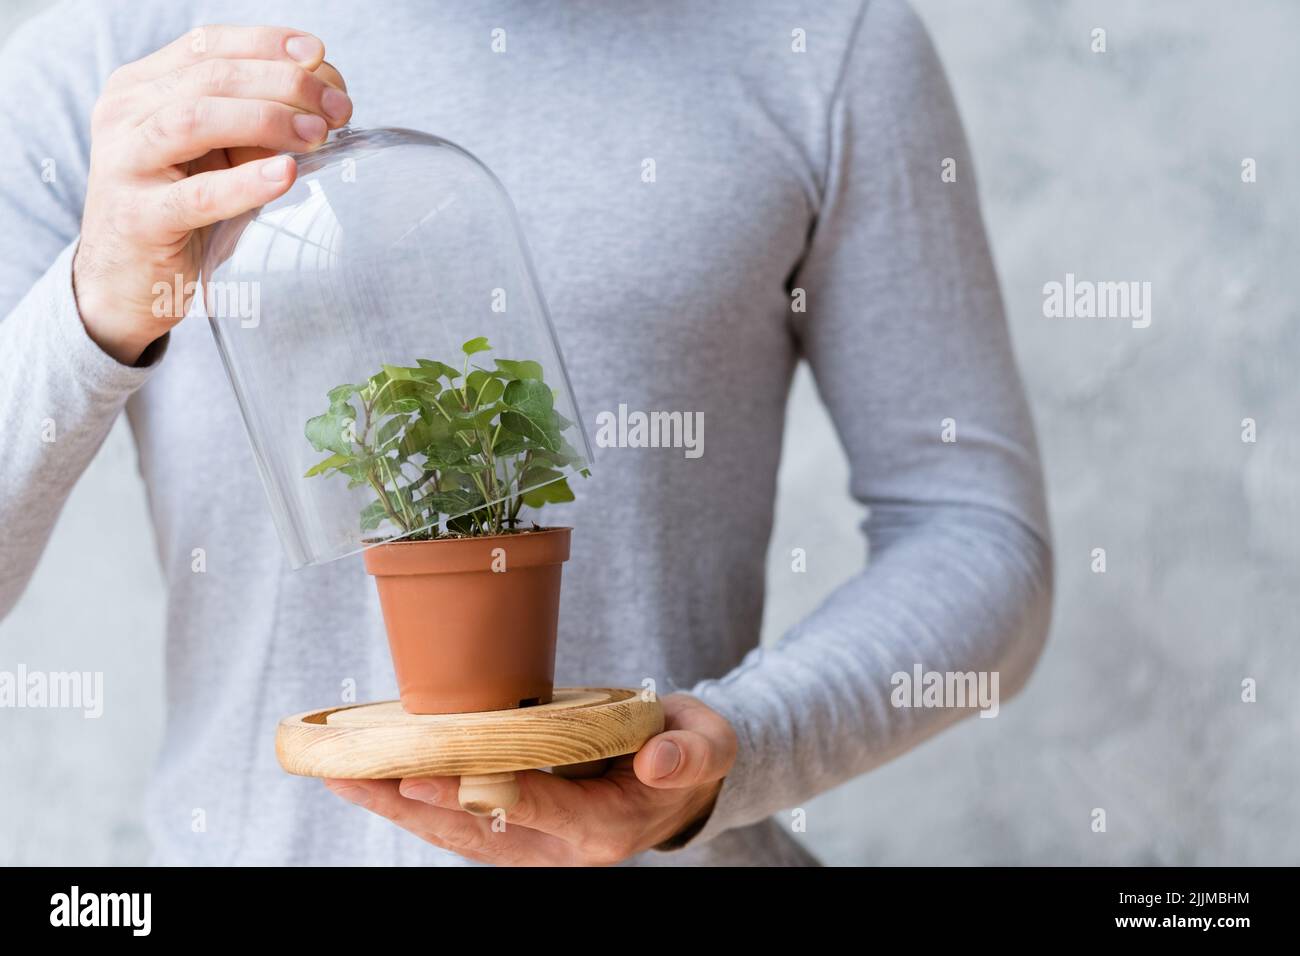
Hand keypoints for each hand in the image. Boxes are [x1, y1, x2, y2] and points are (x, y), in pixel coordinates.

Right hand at [73, 25, 352, 364]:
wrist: (125, 282)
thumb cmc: (183, 212)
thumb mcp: (216, 156)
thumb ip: (254, 122)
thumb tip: (325, 97)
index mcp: (140, 87)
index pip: (206, 45)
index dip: (266, 44)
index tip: (319, 55)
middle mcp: (124, 115)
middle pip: (210, 77)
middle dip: (283, 84)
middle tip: (337, 107)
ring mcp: (125, 164)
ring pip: (195, 119)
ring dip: (266, 120)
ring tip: (317, 135)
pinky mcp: (138, 218)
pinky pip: (196, 195)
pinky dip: (245, 183)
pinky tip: (285, 175)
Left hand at [324, 693, 737, 865]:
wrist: (683, 778)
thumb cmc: (691, 753)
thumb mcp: (708, 745)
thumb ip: (690, 752)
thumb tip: (657, 761)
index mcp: (604, 828)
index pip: (532, 810)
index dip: (475, 793)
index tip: (423, 774)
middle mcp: (561, 847)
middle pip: (473, 831)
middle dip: (409, 804)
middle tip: (350, 776)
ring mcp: (536, 845)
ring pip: (456, 832)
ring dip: (398, 806)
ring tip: (343, 777)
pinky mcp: (520, 831)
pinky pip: (461, 822)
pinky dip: (418, 801)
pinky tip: (379, 780)